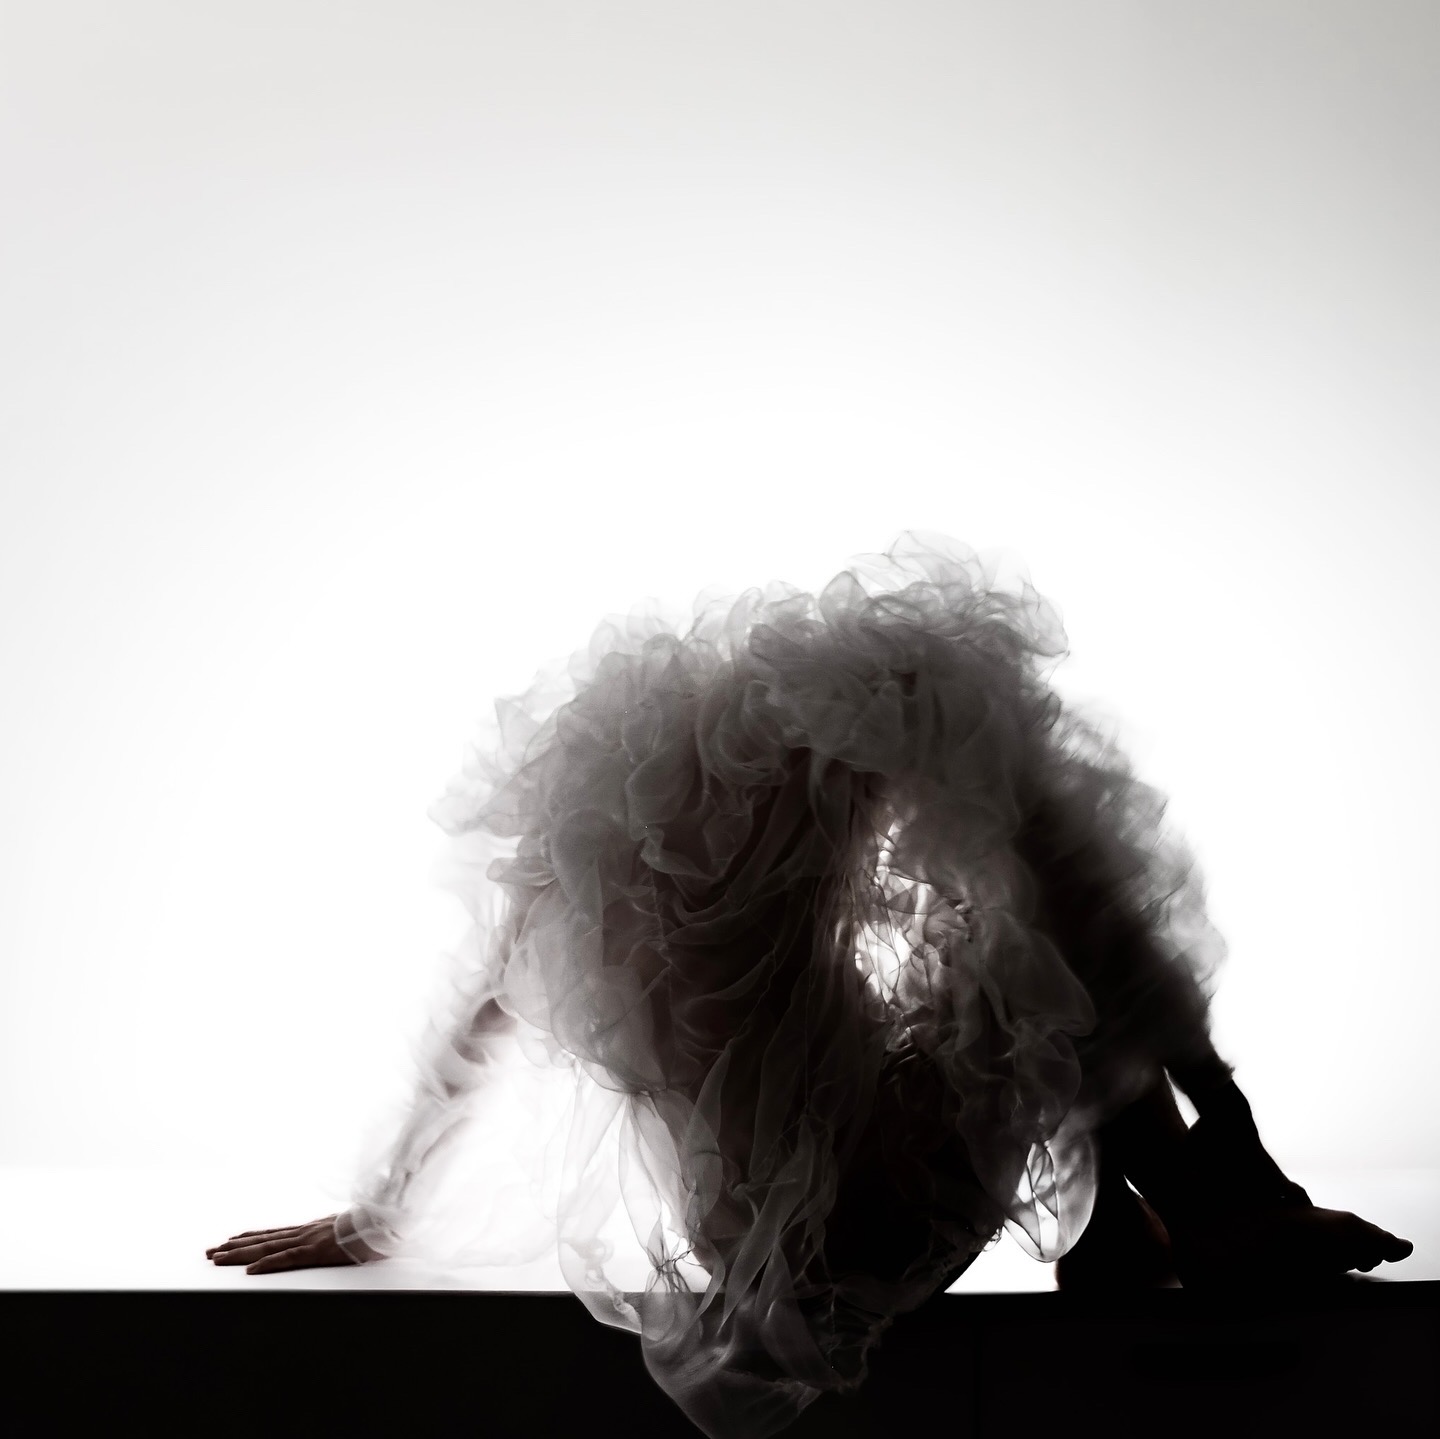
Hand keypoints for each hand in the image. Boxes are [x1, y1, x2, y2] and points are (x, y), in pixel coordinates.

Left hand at [207, 1214, 359, 1274]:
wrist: (384, 1221)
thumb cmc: (370, 1228)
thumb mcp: (346, 1232)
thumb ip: (331, 1237)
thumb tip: (327, 1241)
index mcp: (310, 1229)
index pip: (273, 1233)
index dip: (250, 1237)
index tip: (228, 1241)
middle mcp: (304, 1232)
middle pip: (263, 1240)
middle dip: (234, 1247)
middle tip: (210, 1253)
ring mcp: (309, 1239)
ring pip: (268, 1247)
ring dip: (241, 1254)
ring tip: (218, 1258)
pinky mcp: (317, 1251)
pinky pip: (288, 1258)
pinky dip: (268, 1264)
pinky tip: (251, 1271)